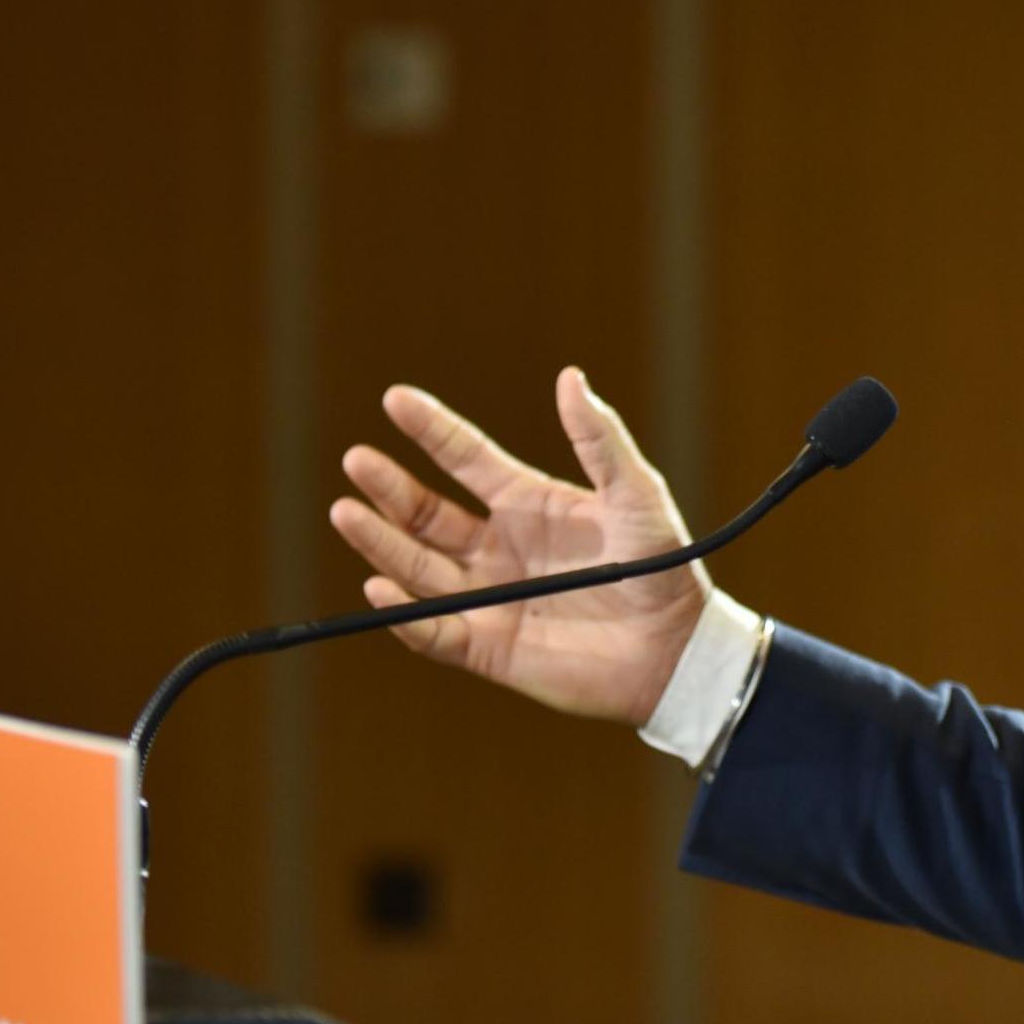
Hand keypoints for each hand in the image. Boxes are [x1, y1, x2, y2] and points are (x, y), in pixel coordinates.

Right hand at [329, 367, 706, 726]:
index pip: (466, 459)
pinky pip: (435, 630)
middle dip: (390, 487)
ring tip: (346, 512)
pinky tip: (379, 587)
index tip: (395, 398)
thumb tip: (570, 377)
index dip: (431, 430)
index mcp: (528, 503)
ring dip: (381, 541)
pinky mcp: (489, 647)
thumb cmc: (662, 565)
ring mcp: (490, 597)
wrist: (677, 646)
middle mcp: (499, 547)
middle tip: (356, 459)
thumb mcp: (636, 492)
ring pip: (418, 567)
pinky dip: (405, 614)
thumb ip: (600, 439)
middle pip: (428, 512)